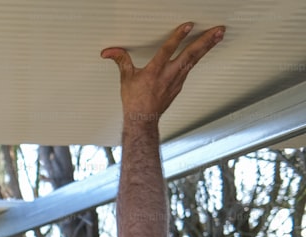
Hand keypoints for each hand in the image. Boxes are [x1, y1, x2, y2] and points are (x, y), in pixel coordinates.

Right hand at [102, 22, 223, 121]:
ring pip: (194, 60)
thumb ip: (121, 61)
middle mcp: (168, 75)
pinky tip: (204, 51)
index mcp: (154, 71)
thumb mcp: (126, 78)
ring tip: (218, 35)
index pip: (167, 50)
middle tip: (218, 30)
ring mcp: (176, 80)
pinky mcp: (179, 84)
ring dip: (207, 46)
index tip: (188, 26)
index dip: (177, 37)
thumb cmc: (135, 101)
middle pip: (190, 55)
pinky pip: (190, 68)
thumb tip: (109, 52)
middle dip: (205, 41)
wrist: (143, 119)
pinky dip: (198, 57)